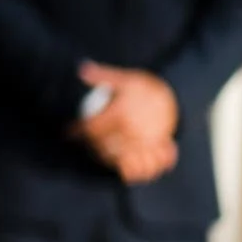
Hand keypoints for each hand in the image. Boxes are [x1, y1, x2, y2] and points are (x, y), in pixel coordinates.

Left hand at [72, 65, 178, 182]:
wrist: (172, 98)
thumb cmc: (143, 88)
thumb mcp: (123, 78)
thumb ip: (101, 76)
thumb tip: (82, 69)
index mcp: (122, 113)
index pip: (93, 128)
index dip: (78, 131)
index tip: (69, 133)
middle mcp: (133, 132)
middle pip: (103, 147)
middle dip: (91, 146)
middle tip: (84, 143)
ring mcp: (146, 146)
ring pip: (119, 161)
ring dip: (107, 160)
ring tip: (100, 153)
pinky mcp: (156, 155)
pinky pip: (141, 171)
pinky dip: (130, 171)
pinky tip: (121, 166)